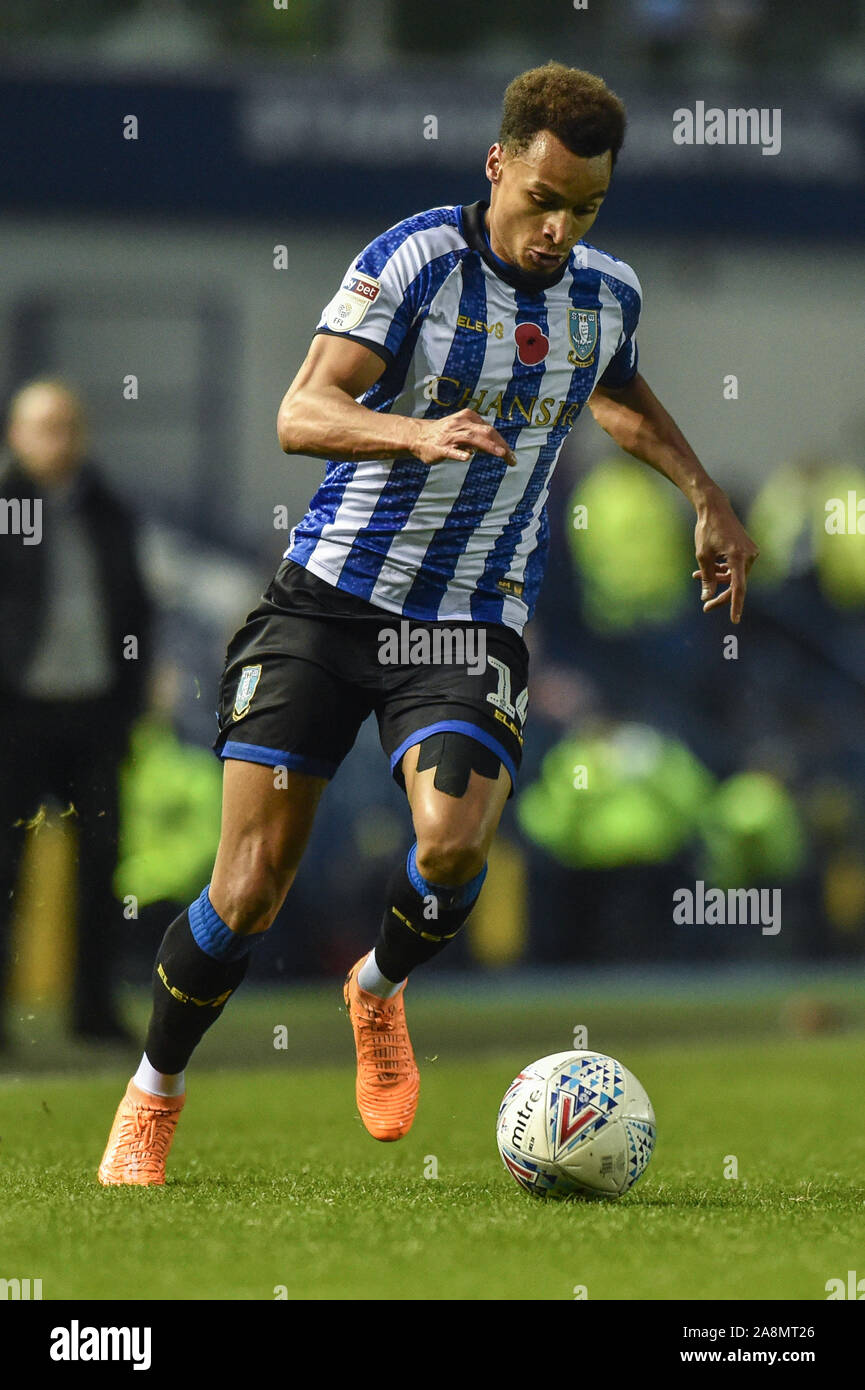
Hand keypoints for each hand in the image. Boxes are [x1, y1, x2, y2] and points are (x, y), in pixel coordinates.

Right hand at [410, 409, 516, 466]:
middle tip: (511, 458)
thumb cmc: (444, 434)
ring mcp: (450, 436)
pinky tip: (467, 457)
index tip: (511, 456)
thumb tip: (497, 446)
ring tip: (500, 454)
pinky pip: (450, 450)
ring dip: (488, 447)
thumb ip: (479, 436)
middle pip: (485, 432)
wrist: (418, 436)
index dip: (502, 443)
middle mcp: (460, 424)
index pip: (490, 430)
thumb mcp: (463, 429)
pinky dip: (459, 453)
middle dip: (500, 445)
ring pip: (472, 439)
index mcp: (468, 417)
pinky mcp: (440, 448)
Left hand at [692, 489, 758, 623]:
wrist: (715, 508)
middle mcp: (749, 556)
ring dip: (718, 579)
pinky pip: (736, 568)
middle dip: (719, 593)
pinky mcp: (748, 551)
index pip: (738, 588)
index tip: (734, 620)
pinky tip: (709, 568)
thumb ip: (707, 578)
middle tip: (705, 605)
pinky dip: (723, 571)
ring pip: (735, 576)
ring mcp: (750, 553)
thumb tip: (707, 598)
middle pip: (736, 584)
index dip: (736, 606)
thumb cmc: (707, 529)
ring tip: (697, 575)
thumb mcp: (703, 555)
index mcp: (739, 557)